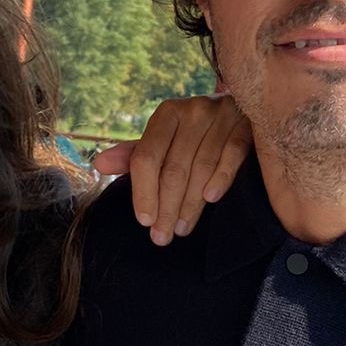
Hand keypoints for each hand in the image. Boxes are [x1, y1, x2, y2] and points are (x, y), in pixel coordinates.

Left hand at [93, 94, 252, 245]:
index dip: (144, 191)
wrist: (243, 109)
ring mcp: (222, 116)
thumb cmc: (195, 133)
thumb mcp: (163, 140)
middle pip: (174, 167)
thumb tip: (99, 164)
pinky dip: (221, 178)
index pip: (146, 157)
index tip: (145, 221)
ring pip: (201, 167)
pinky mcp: (247, 125)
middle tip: (162, 236)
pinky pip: (232, 154)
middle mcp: (193, 111)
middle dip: (166, 206)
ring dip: (191, 203)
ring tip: (181, 229)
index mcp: (167, 114)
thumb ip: (135, 154)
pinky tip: (211, 199)